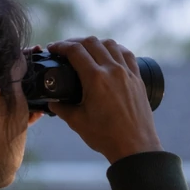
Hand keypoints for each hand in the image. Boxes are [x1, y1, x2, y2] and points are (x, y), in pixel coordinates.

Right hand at [44, 36, 161, 163]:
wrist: (135, 147)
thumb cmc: (106, 137)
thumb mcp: (78, 122)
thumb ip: (62, 108)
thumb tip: (52, 102)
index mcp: (95, 79)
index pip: (75, 51)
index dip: (60, 46)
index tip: (53, 48)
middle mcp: (112, 71)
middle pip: (92, 42)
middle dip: (75, 42)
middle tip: (65, 49)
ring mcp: (127, 73)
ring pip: (110, 44)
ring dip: (95, 43)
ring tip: (86, 50)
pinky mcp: (137, 79)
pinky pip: (126, 54)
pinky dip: (115, 49)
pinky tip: (110, 54)